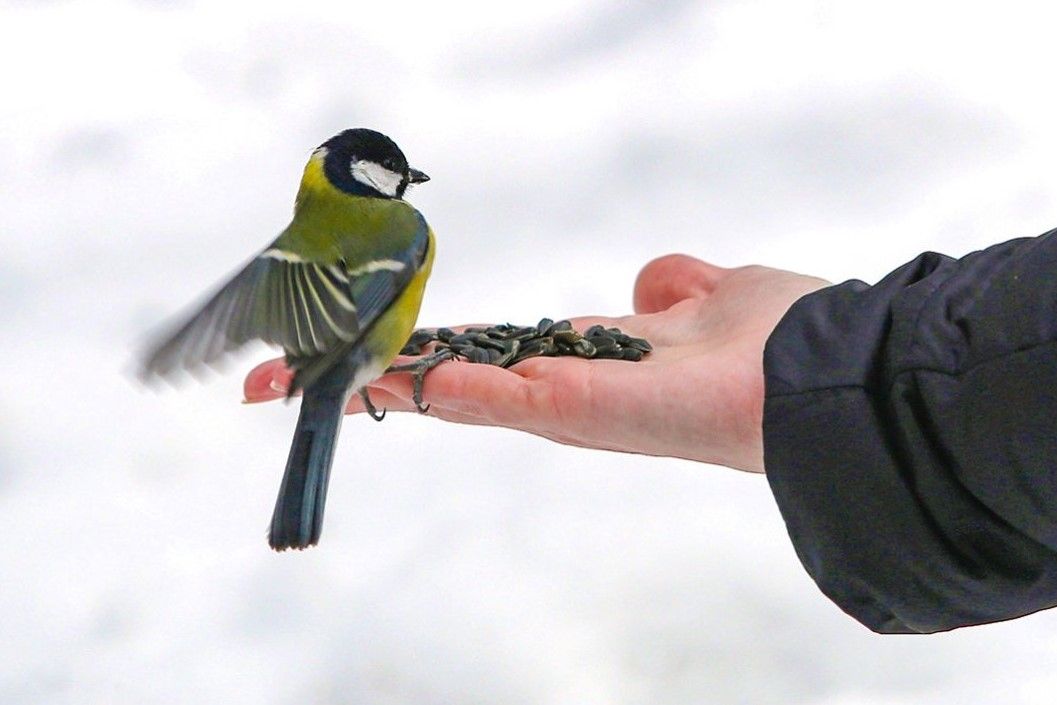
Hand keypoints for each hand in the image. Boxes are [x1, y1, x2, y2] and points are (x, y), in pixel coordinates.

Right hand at [244, 255, 829, 472]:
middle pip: (452, 380)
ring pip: (459, 393)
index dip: (428, 352)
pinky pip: (508, 398)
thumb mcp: (718, 293)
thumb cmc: (783, 337)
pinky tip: (393, 379)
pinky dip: (453, 388)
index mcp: (596, 361)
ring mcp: (573, 405)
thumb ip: (677, 284)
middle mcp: (570, 389)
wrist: (831, 381)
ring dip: (381, 384)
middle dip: (370, 379)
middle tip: (277, 380)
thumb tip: (653, 281)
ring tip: (294, 378)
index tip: (362, 348)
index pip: (491, 354)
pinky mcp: (588, 411)